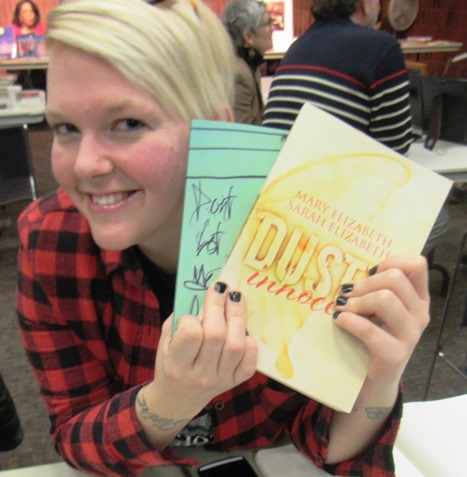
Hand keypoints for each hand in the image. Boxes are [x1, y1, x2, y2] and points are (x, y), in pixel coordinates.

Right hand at [150, 281, 257, 417]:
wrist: (177, 399)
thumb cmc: (169, 362)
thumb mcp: (165, 341)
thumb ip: (180, 320)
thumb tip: (202, 293)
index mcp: (176, 364)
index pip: (191, 335)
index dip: (193, 317)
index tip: (193, 310)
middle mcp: (199, 375)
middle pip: (216, 335)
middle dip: (219, 305)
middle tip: (222, 287)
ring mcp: (220, 380)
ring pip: (235, 346)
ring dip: (237, 316)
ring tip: (236, 298)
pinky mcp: (235, 383)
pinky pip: (249, 363)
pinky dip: (250, 343)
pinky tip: (244, 329)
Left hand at [333, 255, 429, 382]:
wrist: (372, 380)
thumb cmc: (371, 336)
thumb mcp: (377, 308)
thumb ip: (374, 288)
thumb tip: (352, 274)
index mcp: (418, 298)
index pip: (416, 265)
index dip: (389, 262)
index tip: (369, 273)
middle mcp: (420, 314)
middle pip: (395, 278)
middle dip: (364, 284)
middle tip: (346, 295)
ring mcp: (411, 335)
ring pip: (385, 299)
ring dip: (356, 301)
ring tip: (342, 308)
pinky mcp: (395, 354)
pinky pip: (369, 329)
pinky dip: (348, 321)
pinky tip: (339, 321)